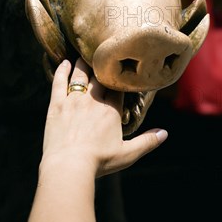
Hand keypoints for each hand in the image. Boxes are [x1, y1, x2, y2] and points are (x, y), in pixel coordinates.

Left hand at [41, 57, 167, 177]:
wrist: (70, 165)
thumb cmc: (99, 161)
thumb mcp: (127, 154)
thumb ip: (147, 142)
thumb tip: (165, 133)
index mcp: (111, 110)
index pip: (118, 88)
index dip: (119, 79)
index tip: (120, 72)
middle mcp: (94, 100)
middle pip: (99, 76)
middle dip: (101, 66)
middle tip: (102, 57)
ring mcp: (74, 100)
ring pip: (80, 74)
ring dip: (82, 63)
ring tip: (83, 55)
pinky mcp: (57, 104)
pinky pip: (59, 82)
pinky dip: (62, 70)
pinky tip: (63, 63)